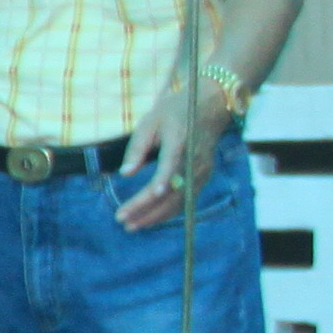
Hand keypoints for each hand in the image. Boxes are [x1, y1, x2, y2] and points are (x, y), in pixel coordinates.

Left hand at [116, 70, 235, 231]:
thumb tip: (126, 173)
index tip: (150, 195)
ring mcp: (202, 170)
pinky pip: (186, 199)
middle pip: (172, 190)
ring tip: (132, 225)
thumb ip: (137, 147)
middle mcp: (194, 159)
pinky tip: (150, 219)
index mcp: (180, 141)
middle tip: (123, 220)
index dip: (162, 181)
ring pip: (180, 200)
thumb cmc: (174, 111)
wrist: (210, 106)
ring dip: (156, 216)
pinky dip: (168, 211)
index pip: (171, 164)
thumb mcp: (150, 121)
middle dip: (147, 209)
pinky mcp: (203, 176)